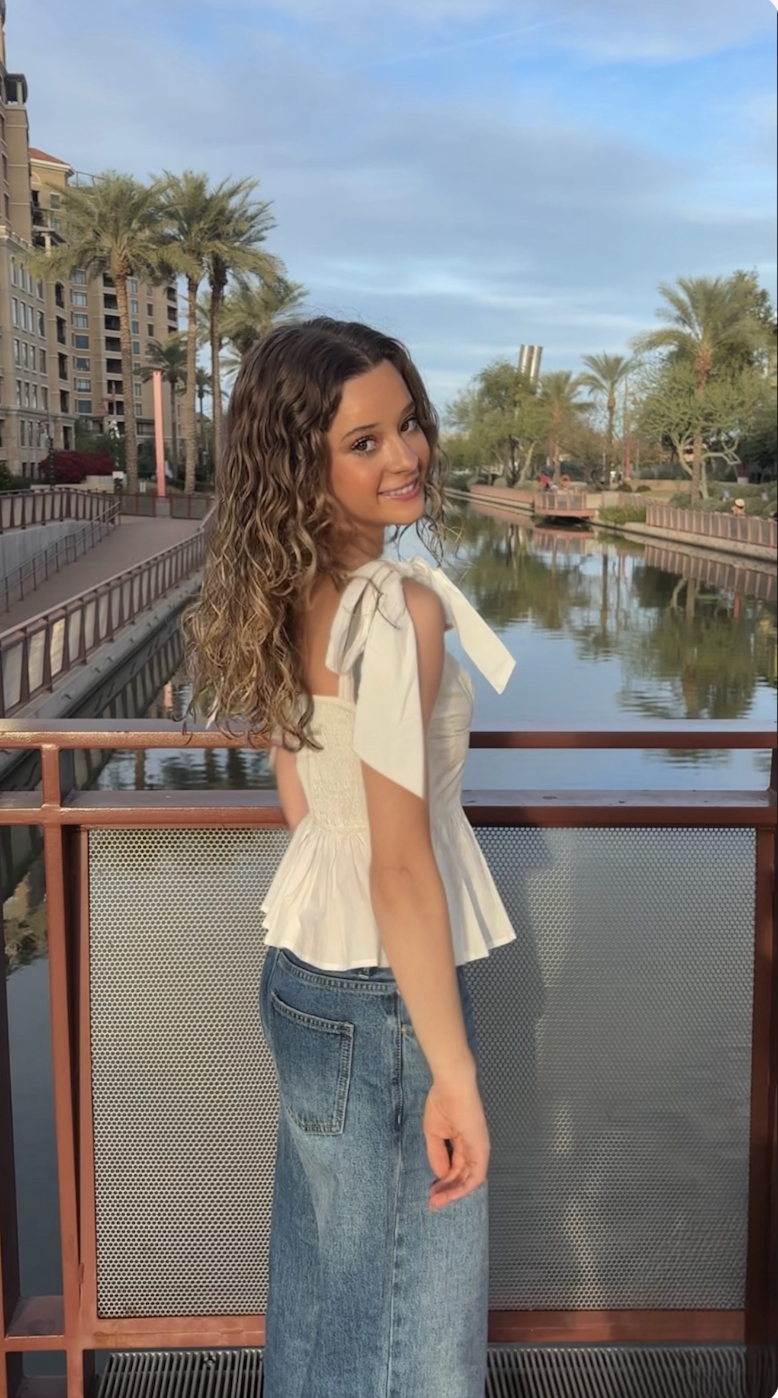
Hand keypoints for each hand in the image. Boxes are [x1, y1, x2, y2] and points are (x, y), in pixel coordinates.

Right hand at [423, 1077, 489, 1209]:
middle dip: (447, 1192)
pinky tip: (450, 1195)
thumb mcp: (434, 1134)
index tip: (430, 1194)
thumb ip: (438, 1156)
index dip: (443, 1183)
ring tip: (437, 1202)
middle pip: (462, 1176)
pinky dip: (464, 1188)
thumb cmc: (442, 1104)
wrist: (451, 1087)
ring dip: (453, 1193)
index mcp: (463, 1142)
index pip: (455, 1168)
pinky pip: (476, 1175)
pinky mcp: (481, 1149)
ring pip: (469, 1180)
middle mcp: (473, 1148)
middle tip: (432, 1204)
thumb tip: (441, 1176)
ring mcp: (479, 1149)